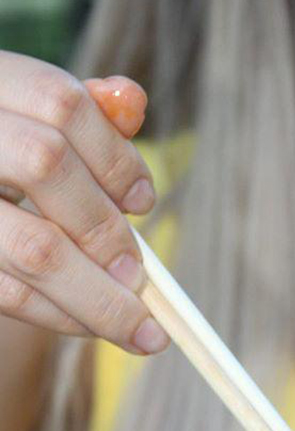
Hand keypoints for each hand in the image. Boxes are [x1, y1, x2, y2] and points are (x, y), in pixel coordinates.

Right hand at [0, 50, 168, 353]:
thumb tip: (132, 102)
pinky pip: (9, 294)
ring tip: (140, 328)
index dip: (113, 154)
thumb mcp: (35, 126)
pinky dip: (61, 316)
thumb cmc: (5, 162)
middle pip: (45, 164)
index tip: (145, 203)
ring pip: (35, 248)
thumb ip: (87, 116)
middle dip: (105, 228)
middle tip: (142, 277)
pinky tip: (93, 326)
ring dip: (98, 297)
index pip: (60, 103)